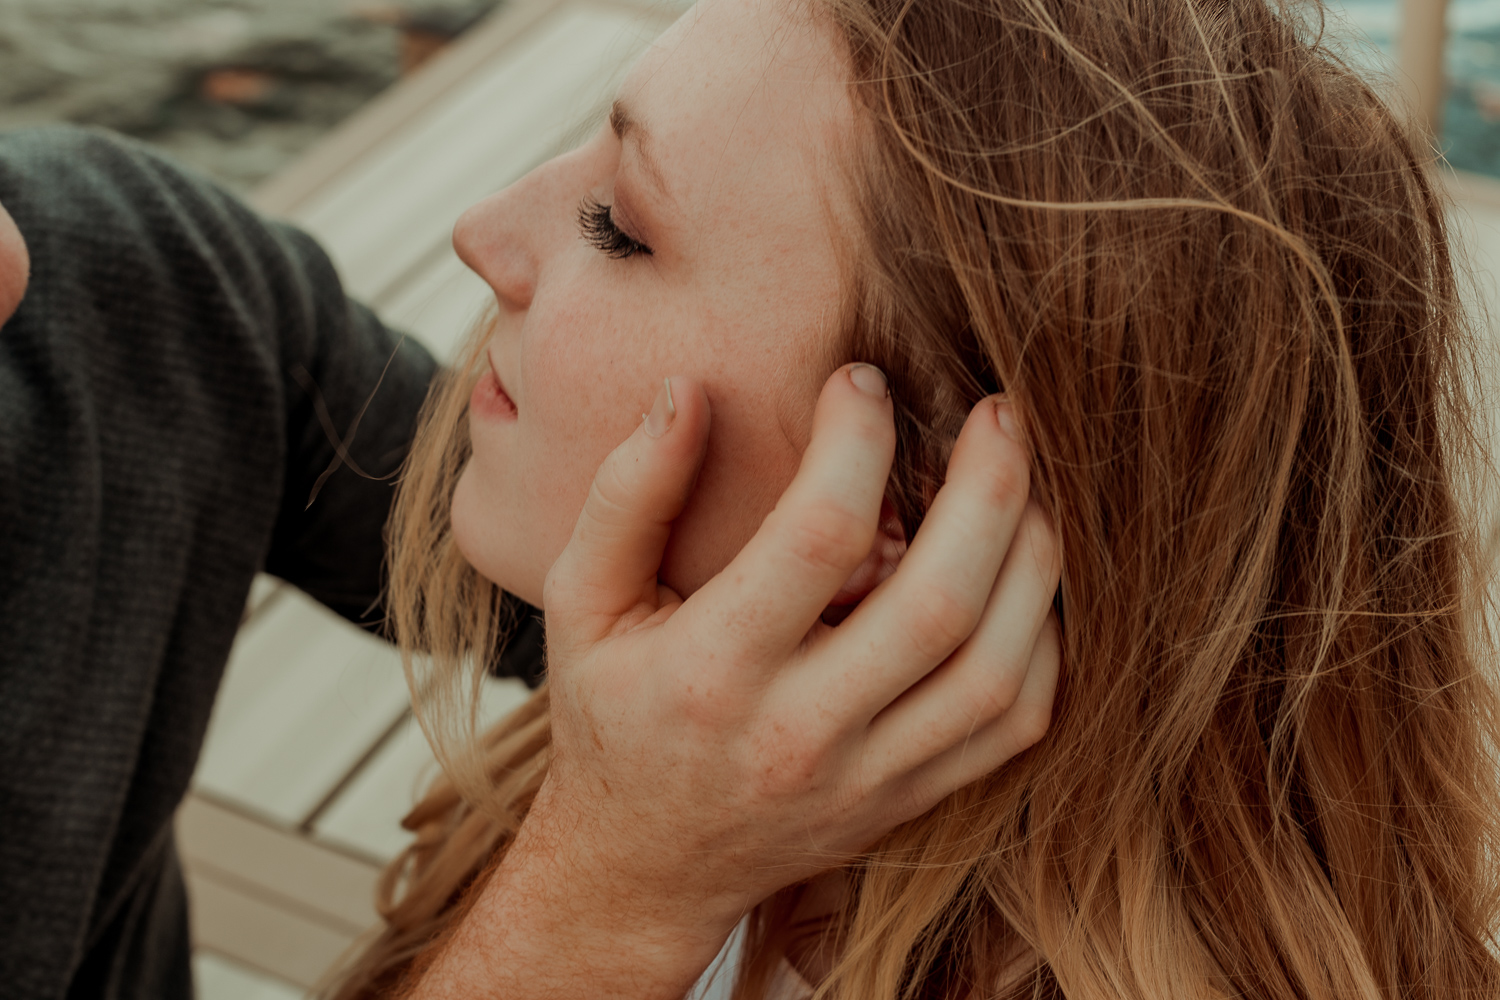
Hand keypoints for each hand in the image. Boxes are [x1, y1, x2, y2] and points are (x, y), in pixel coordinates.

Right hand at [411, 364, 1060, 998]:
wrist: (644, 868)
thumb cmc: (612, 714)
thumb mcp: (583, 602)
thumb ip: (627, 495)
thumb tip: (690, 391)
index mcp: (714, 672)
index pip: (817, 534)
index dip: (856, 438)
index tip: (861, 382)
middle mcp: (802, 734)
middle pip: (939, 603)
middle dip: (989, 487)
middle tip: (996, 410)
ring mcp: (871, 778)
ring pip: (997, 668)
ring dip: (1032, 560)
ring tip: (1022, 482)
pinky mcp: (912, 798)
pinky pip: (1014, 721)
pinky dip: (1041, 640)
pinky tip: (1020, 577)